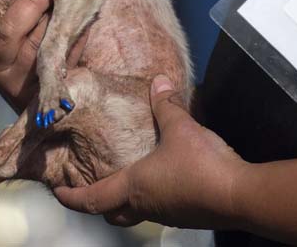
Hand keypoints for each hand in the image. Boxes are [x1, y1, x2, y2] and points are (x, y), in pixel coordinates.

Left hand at [54, 75, 246, 229]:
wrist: (238, 195)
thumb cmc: (201, 164)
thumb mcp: (180, 126)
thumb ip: (166, 104)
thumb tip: (159, 81)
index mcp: (135, 186)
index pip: (93, 199)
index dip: (71, 197)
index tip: (58, 192)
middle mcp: (146, 205)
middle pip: (112, 213)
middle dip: (98, 203)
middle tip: (91, 186)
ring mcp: (167, 214)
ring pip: (136, 212)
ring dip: (125, 198)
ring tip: (126, 175)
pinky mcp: (186, 214)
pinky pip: (159, 207)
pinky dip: (150, 195)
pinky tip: (162, 176)